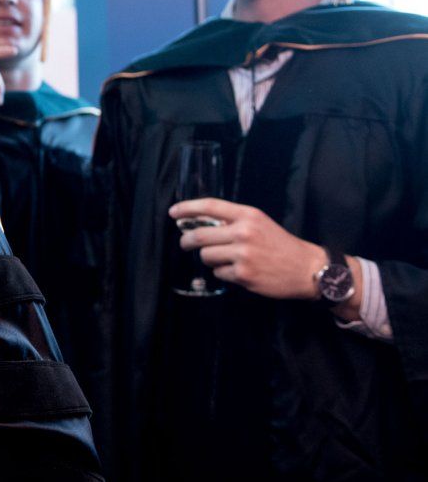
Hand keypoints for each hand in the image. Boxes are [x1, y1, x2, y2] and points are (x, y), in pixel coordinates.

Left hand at [171, 199, 330, 302]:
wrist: (308, 269)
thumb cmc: (280, 245)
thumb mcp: (260, 223)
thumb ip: (233, 221)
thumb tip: (198, 222)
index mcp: (248, 215)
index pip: (209, 206)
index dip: (187, 208)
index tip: (173, 212)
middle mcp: (244, 232)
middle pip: (198, 235)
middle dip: (187, 241)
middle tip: (185, 244)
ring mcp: (243, 254)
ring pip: (205, 256)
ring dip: (209, 259)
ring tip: (225, 259)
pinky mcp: (243, 274)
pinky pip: (218, 273)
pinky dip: (223, 273)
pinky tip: (239, 271)